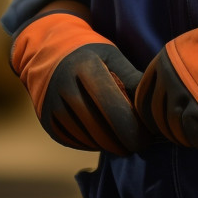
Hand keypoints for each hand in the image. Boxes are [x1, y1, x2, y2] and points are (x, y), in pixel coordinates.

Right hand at [11, 10, 149, 154]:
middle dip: (124, 142)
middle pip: (100, 128)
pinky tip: (103, 140)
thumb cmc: (89, 53)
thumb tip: (152, 105)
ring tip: (123, 143)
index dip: (133, 128)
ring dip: (109, 146)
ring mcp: (52, 104)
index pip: (113, 107)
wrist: (48, 51)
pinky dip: (92, 145)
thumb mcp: (111, 55)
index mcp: (85, 66)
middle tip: (138, 145)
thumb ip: (132, 78)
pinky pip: (74, 141)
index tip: (147, 136)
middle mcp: (64, 85)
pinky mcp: (46, 119)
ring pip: (87, 138)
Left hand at [135, 0, 197, 148]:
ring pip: (172, 127)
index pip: (143, 93)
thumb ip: (177, 65)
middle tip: (180, 134)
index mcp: (163, 60)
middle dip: (166, 128)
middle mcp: (167, 77)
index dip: (149, 110)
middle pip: (156, 113)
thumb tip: (175, 84)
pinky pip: (192, 133)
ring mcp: (182, 93)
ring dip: (184, 138)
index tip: (159, 119)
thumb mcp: (189, 46)